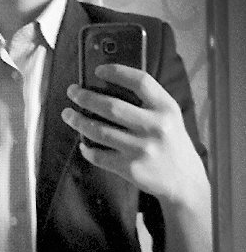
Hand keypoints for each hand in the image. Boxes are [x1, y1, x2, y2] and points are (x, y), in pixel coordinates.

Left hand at [61, 63, 207, 204]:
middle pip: (111, 106)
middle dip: (86, 97)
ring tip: (68, 114)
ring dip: (78, 121)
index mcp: (166, 108)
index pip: (140, 81)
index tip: (98, 70)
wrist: (184, 181)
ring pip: (99, 131)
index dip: (117, 72)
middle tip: (72, 92)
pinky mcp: (131, 168)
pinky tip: (83, 143)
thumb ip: (148, 102)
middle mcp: (155, 127)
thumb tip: (108, 86)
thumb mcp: (170, 117)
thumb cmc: (171, 143)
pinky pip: (99, 156)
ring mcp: (141, 149)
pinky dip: (87, 148)